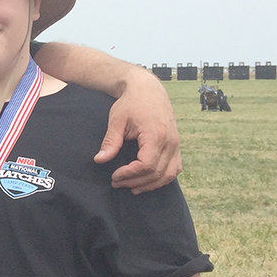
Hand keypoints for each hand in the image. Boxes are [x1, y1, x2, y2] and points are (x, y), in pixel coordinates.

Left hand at [95, 70, 180, 192]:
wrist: (148, 89)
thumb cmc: (131, 103)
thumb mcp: (117, 120)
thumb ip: (110, 142)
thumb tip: (100, 160)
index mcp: (156, 134)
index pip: (147, 164)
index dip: (130, 174)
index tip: (114, 176)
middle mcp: (170, 141)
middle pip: (156, 173)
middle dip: (135, 181)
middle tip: (116, 183)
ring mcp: (176, 144)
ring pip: (169, 174)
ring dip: (150, 184)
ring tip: (131, 187)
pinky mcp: (176, 145)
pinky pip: (175, 168)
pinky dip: (162, 178)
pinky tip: (147, 181)